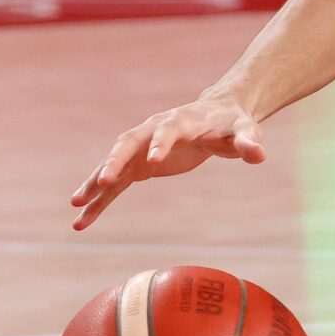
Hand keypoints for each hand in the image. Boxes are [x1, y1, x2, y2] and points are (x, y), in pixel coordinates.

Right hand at [71, 93, 265, 229]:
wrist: (217, 115)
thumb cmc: (232, 123)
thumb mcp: (244, 131)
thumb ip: (249, 142)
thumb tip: (259, 155)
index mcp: (180, 121)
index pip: (167, 130)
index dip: (161, 143)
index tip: (154, 161)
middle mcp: (152, 131)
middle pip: (128, 143)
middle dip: (115, 160)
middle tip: (104, 181)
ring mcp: (141, 148)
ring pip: (113, 163)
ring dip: (95, 182)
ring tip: (76, 204)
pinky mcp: (138, 166)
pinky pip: (114, 184)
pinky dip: (99, 200)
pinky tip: (82, 220)